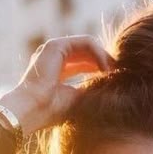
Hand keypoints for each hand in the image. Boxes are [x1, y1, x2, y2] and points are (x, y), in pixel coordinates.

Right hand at [0, 36, 114, 135]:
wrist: (33, 110)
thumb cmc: (52, 111)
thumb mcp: (78, 99)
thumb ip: (91, 89)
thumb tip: (111, 87)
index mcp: (57, 71)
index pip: (84, 63)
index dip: (101, 68)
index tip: (115, 79)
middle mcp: (54, 58)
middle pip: (87, 53)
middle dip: (105, 61)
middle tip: (119, 73)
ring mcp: (53, 50)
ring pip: (87, 45)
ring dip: (104, 56)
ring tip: (114, 71)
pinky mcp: (55, 45)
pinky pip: (84, 42)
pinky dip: (98, 53)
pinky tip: (105, 67)